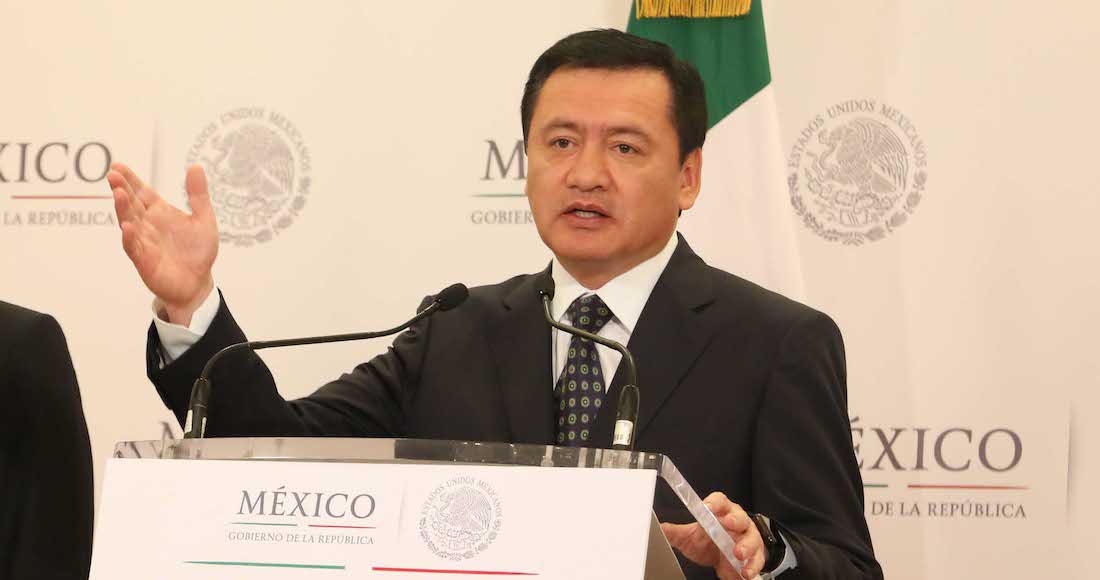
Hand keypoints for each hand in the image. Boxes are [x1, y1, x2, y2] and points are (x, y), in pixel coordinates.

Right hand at [108, 163, 218, 325]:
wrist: (197, 283)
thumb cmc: (198, 251)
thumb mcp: (203, 219)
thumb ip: (198, 194)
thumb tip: (196, 166)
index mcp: (159, 213)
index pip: (141, 192)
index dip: (130, 179)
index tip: (117, 165)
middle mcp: (147, 225)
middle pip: (131, 204)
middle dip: (122, 189)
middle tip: (113, 174)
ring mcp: (143, 242)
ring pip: (129, 223)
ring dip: (122, 209)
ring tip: (118, 193)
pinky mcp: (144, 261)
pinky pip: (134, 248)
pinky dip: (130, 238)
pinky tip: (128, 227)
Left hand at [661, 492, 767, 579]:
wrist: (721, 558)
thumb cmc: (708, 540)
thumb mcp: (690, 537)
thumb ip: (676, 532)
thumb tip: (660, 528)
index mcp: (721, 511)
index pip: (720, 501)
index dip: (714, 502)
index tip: (707, 507)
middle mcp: (737, 521)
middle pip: (739, 516)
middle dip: (734, 520)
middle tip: (728, 524)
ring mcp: (748, 538)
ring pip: (751, 538)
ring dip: (746, 546)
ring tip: (738, 554)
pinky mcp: (755, 555)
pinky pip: (757, 559)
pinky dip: (752, 565)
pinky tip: (745, 572)